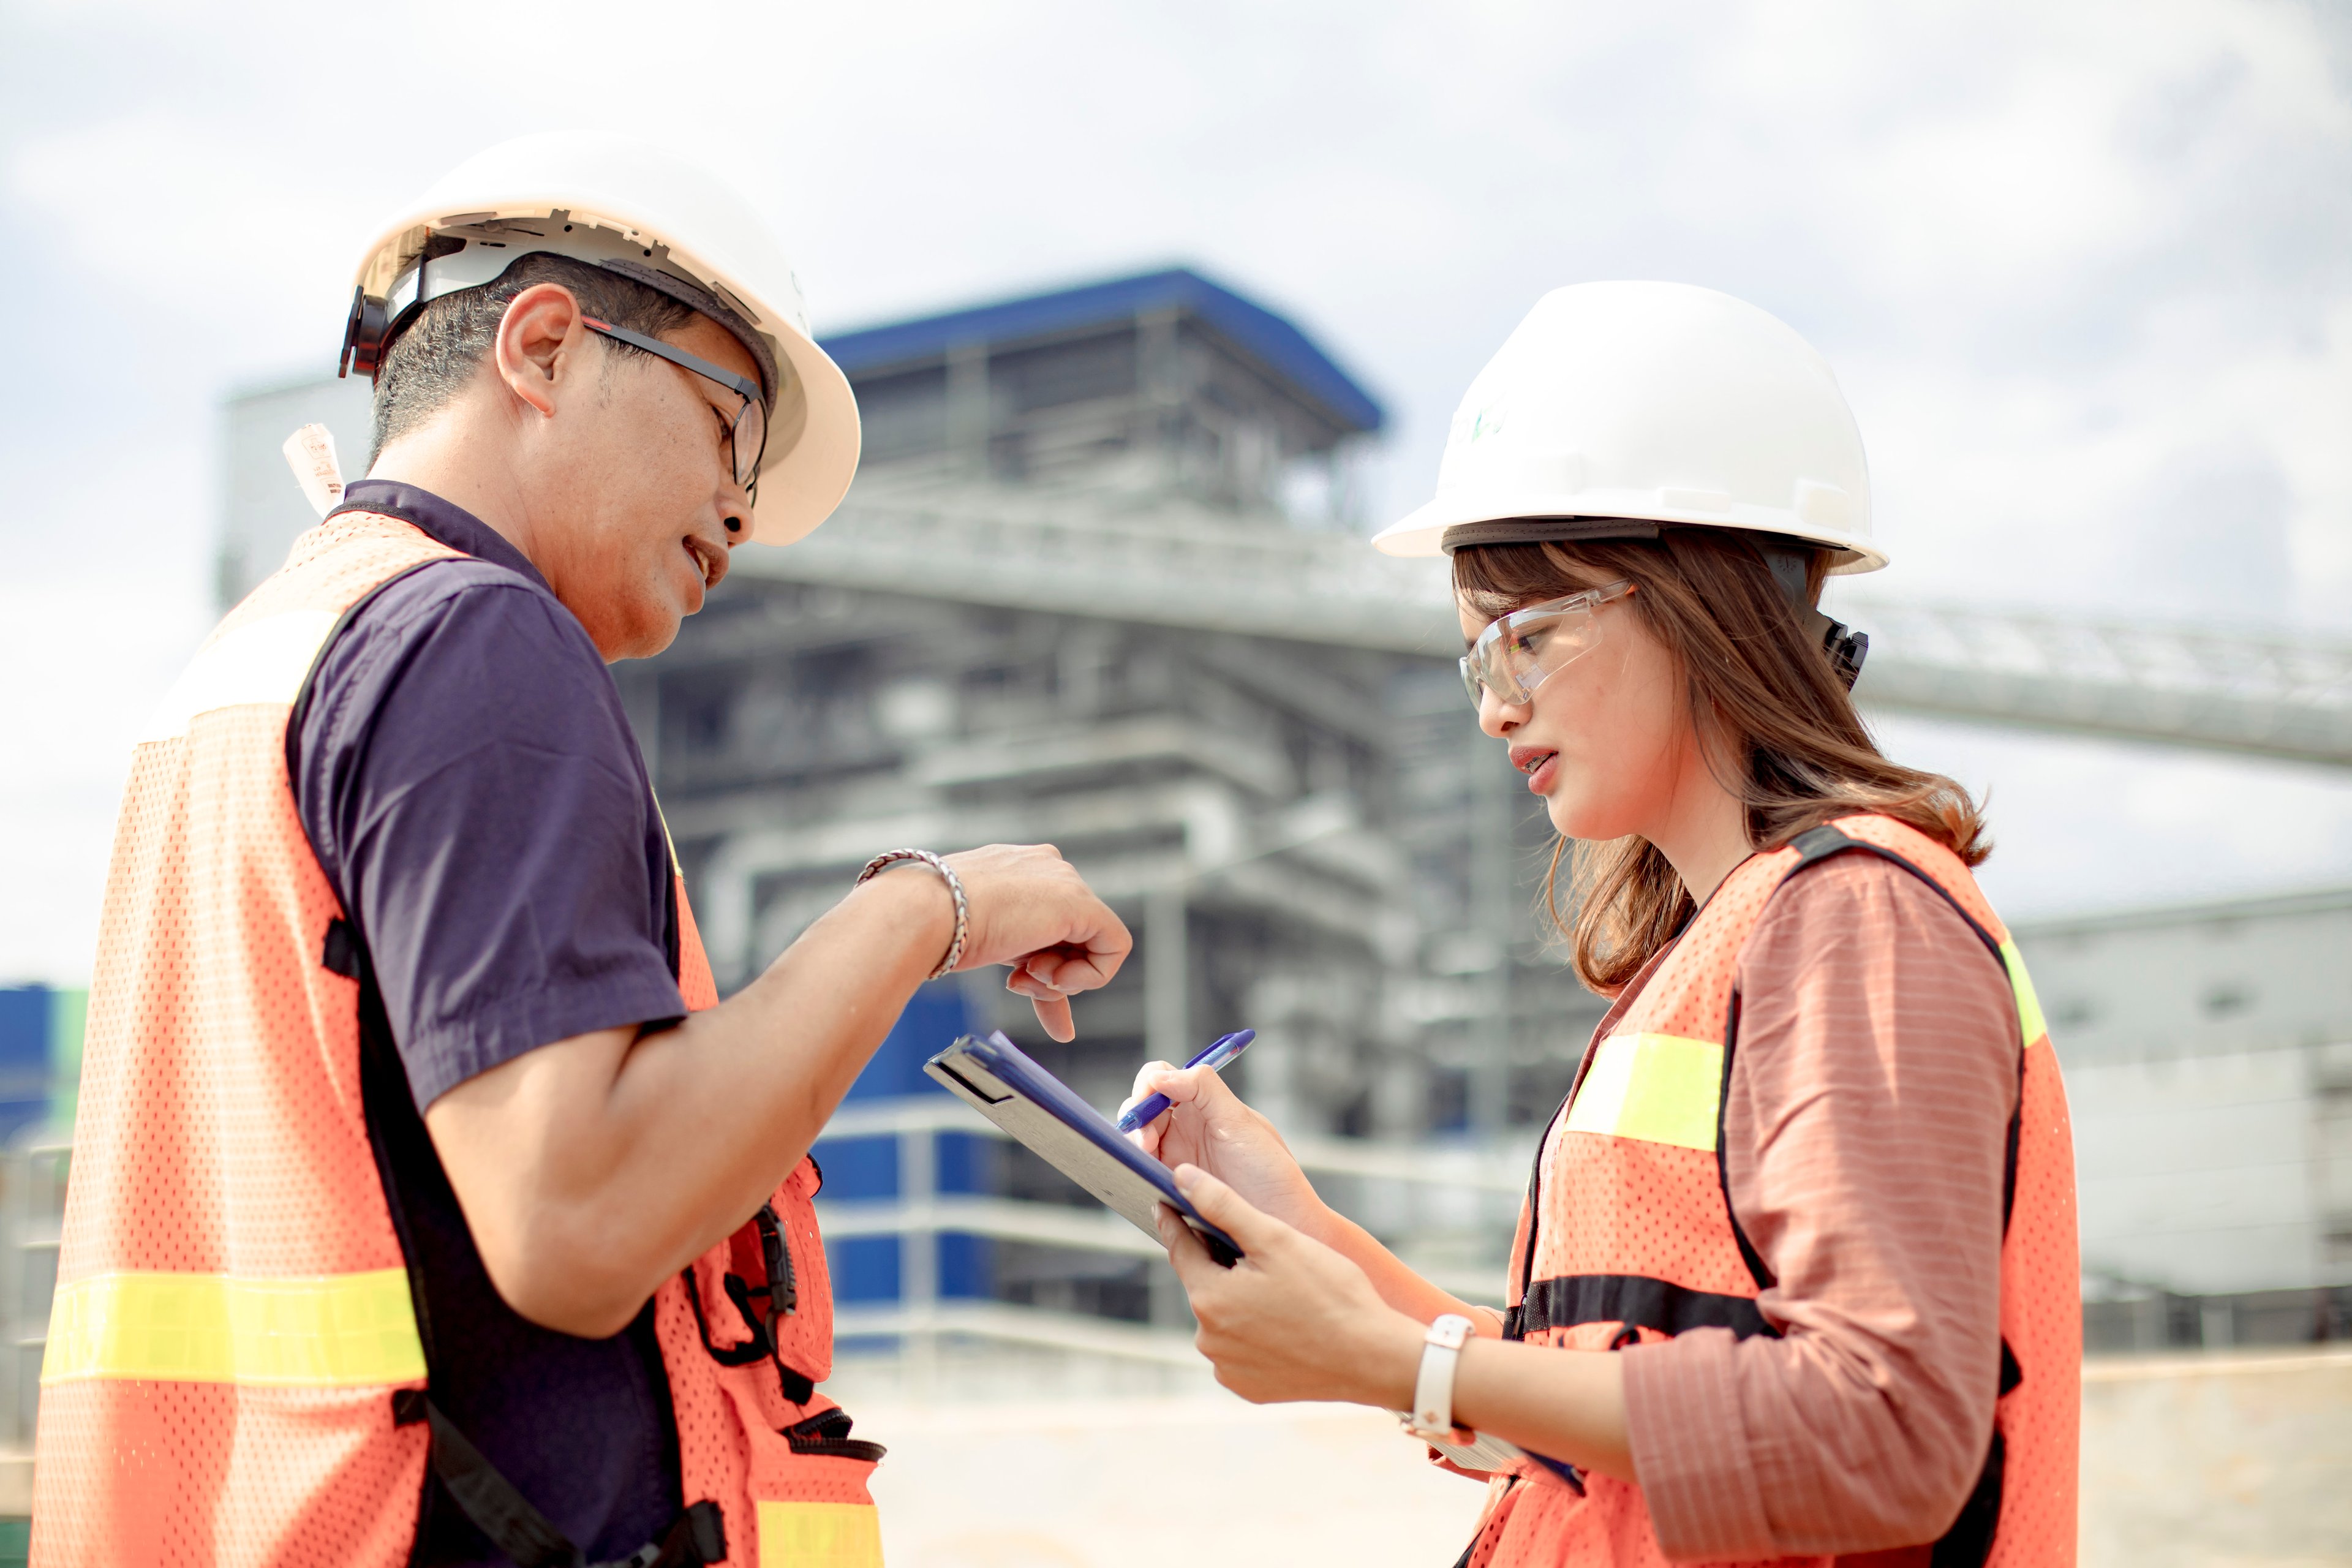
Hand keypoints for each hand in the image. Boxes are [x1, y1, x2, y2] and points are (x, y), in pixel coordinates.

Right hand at [937, 844, 1130, 1041]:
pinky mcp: (1083, 904)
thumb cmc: (940, 929)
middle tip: (1018, 982)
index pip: (1051, 924)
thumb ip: (1026, 972)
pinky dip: (1090, 976)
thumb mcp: (989, 946)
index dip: (1043, 966)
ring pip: (1093, 943)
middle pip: (1072, 937)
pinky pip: (1114, 946)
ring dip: (1063, 977)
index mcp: (1020, 869)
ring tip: (1025, 976)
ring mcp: (1066, 881)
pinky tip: (1054, 979)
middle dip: (1051, 974)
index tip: (1015, 982)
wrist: (927, 913)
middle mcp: (1047, 867)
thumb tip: (1052, 1016)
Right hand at [1121, 1058, 1325, 1235]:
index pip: (1161, 1078)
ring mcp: (1176, 1157)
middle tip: (1146, 1141)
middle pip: (1142, 1108)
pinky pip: (1140, 1172)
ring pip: (1136, 1139)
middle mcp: (1186, 1127)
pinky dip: (1133, 1169)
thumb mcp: (1240, 1122)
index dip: (1148, 1084)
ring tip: (1144, 1159)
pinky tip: (1140, 1176)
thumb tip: (1161, 1074)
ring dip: (1132, 1143)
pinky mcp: (1169, 1187)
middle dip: (1136, 1118)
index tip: (1147, 1100)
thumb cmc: (1271, 1173)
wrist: (1284, 1222)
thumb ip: (1203, 1088)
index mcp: (1203, 1104)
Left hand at [1156, 1164, 1424, 1407]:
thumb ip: (1223, 1205)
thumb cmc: (1330, 1292)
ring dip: (1239, 1300)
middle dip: (1222, 1264)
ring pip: (1222, 1318)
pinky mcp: (1248, 1388)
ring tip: (1281, 1291)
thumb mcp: (1275, 1238)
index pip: (1180, 1248)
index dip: (1177, 1222)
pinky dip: (1253, 1334)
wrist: (1373, 1358)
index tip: (1166, 1204)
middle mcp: (1208, 1338)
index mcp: (1209, 1297)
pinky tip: (1285, 1324)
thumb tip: (1181, 1177)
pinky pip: (1239, 1350)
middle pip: (1204, 1284)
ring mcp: (1227, 1367)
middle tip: (1258, 1250)